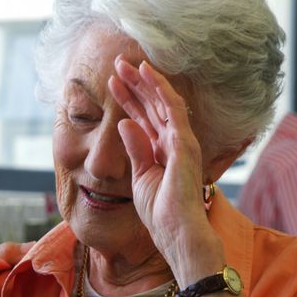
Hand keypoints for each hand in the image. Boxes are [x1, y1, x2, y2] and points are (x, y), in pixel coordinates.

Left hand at [108, 57, 219, 279]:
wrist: (177, 232)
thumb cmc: (161, 211)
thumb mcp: (140, 176)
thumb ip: (135, 149)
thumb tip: (124, 124)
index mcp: (161, 150)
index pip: (143, 117)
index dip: (128, 98)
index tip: (111, 83)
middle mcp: (174, 141)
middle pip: (153, 105)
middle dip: (135, 83)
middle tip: (117, 64)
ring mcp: (182, 141)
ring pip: (163, 101)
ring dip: (145, 81)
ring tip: (126, 64)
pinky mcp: (185, 144)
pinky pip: (173, 110)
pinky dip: (160, 90)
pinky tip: (147, 76)